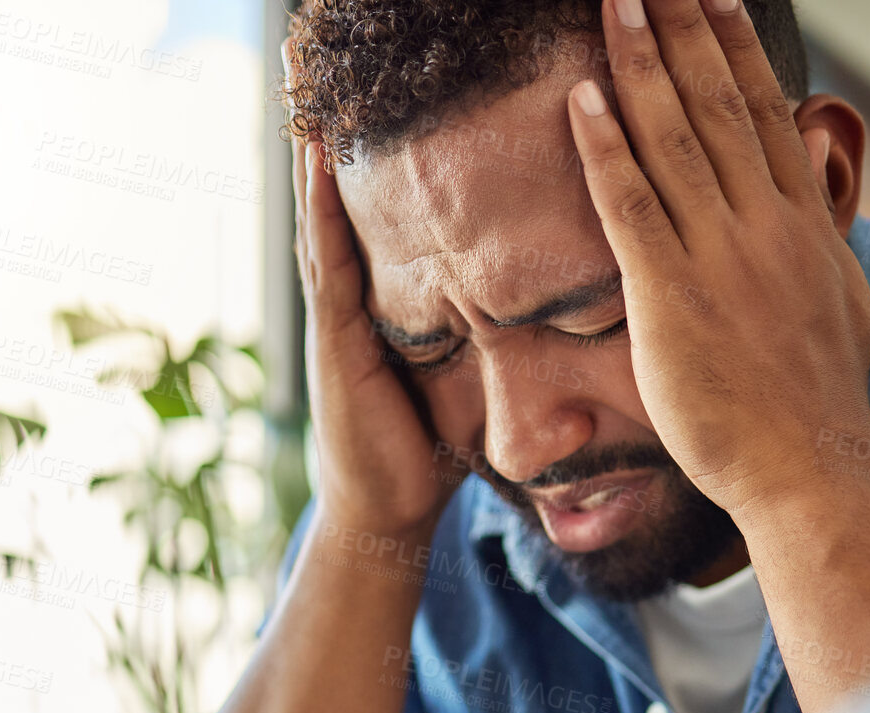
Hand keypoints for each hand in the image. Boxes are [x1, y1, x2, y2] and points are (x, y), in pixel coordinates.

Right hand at [286, 45, 464, 538]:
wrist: (390, 509)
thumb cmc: (431, 443)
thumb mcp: (472, 369)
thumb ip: (500, 328)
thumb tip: (568, 298)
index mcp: (394, 291)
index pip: (392, 199)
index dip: (387, 136)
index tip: (394, 70)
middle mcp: (360, 288)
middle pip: (348, 183)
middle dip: (334, 113)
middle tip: (317, 39)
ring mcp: (341, 310)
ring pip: (327, 204)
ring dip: (312, 138)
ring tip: (301, 68)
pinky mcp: (337, 338)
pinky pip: (328, 259)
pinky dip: (320, 204)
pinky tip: (315, 152)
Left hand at [565, 0, 869, 515]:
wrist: (810, 466)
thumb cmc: (816, 399)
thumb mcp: (839, 300)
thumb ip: (818, 240)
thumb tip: (812, 196)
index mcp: (802, 223)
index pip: (765, 113)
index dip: (736, 49)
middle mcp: (765, 225)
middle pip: (720, 104)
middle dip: (683, 31)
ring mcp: (720, 257)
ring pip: (677, 139)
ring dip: (640, 64)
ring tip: (614, 5)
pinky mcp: (672, 297)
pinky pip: (633, 207)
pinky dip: (606, 149)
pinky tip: (581, 100)